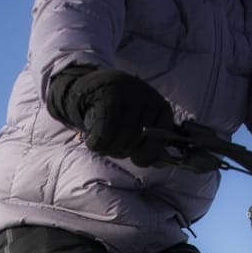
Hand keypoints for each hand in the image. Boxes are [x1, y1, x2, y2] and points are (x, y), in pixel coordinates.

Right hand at [48, 66, 174, 163]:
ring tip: (104, 142)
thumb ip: (149, 145)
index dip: (147, 154)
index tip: (136, 157)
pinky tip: (93, 140)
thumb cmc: (118, 114)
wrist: (90, 89)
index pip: (161, 137)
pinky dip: (96, 144)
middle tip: (114, 146)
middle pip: (137, 140)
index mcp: (160, 106)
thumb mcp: (139, 126)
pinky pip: (104, 134)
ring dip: (109, 149)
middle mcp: (147, 96)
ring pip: (120, 139)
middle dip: (123, 151)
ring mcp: (127, 94)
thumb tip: (154, 163)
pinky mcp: (107, 95)